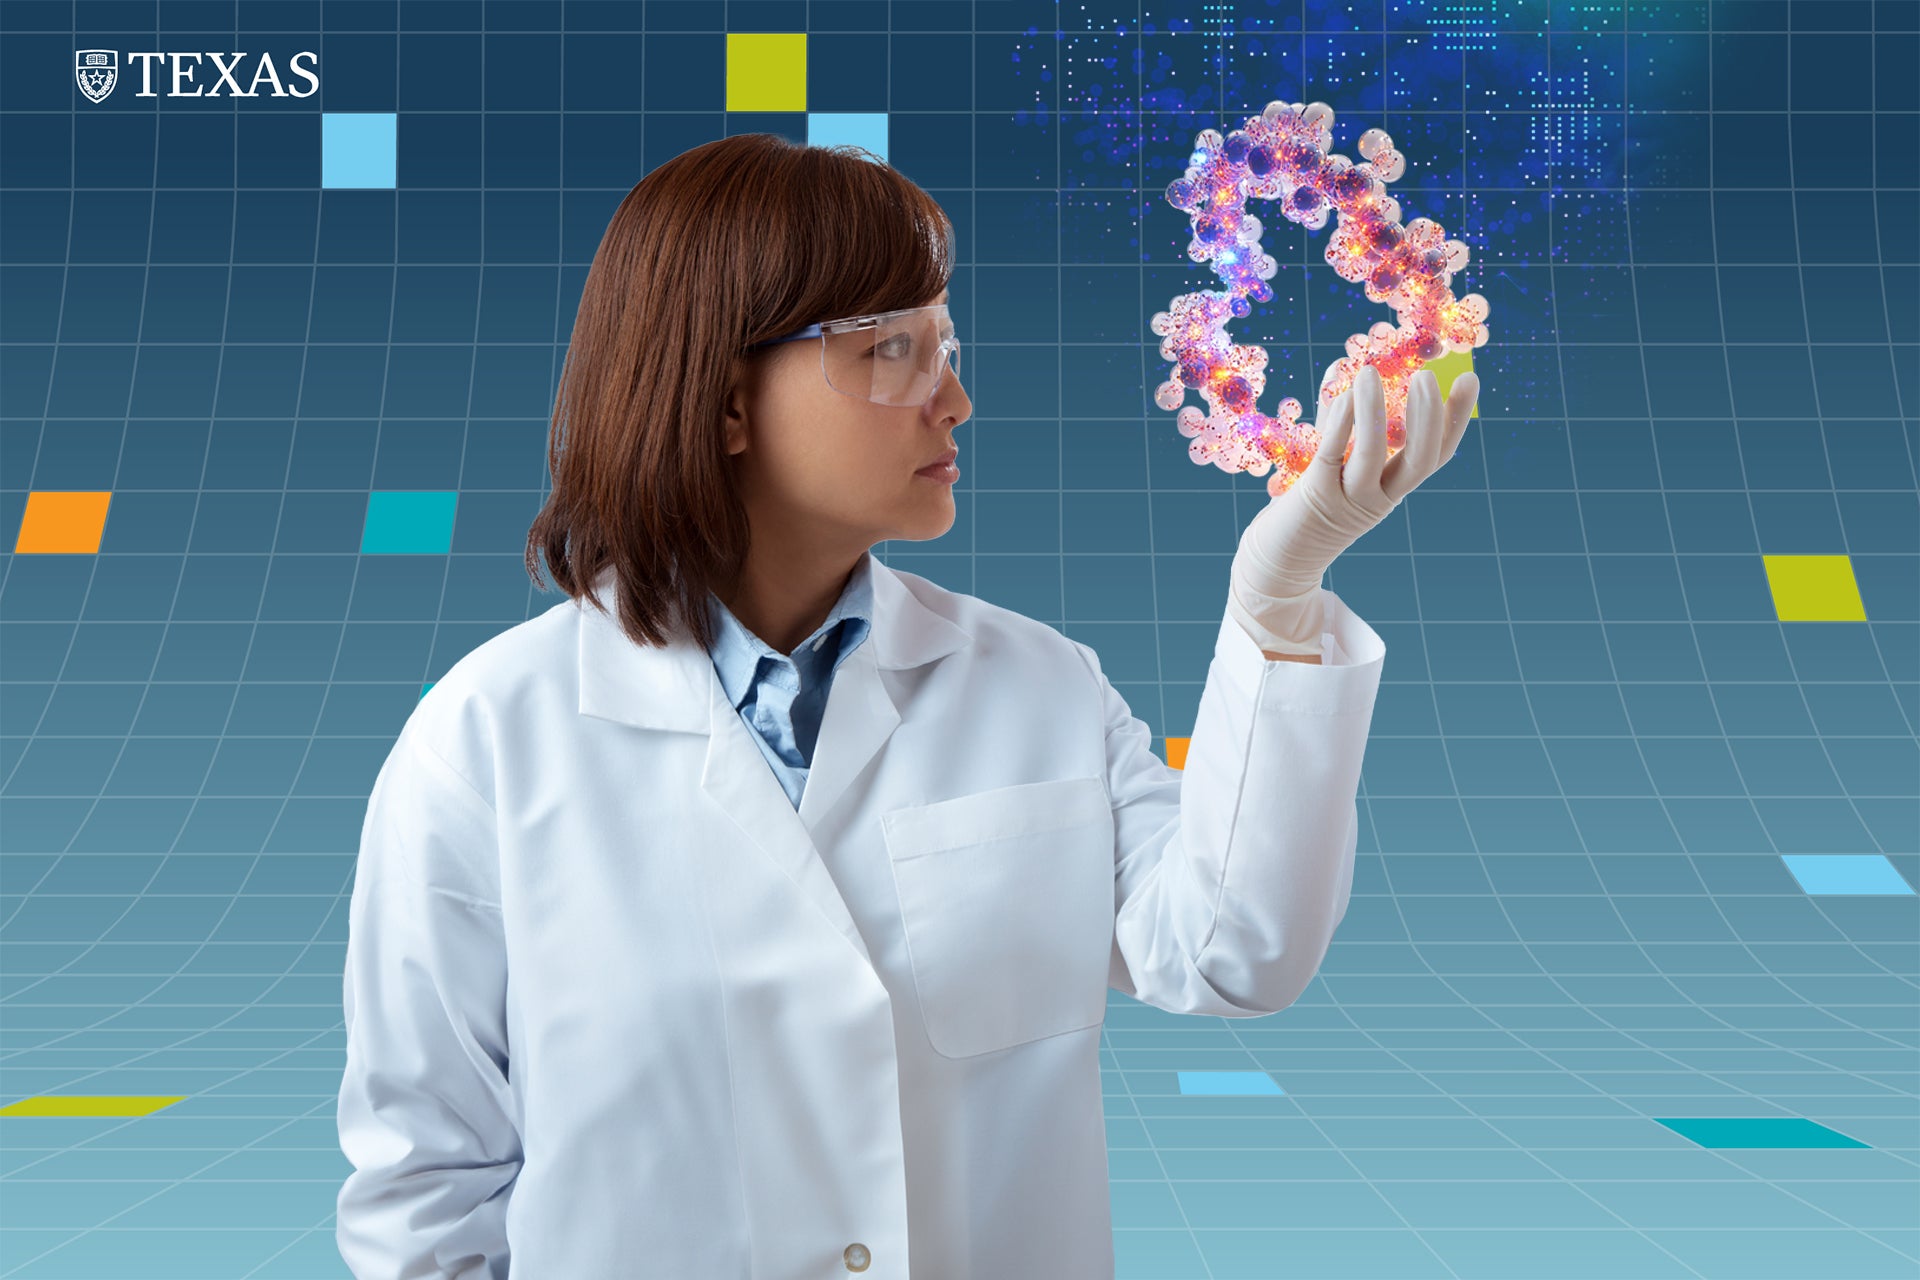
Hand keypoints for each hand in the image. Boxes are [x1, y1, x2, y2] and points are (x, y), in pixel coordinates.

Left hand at [1225, 359, 1478, 655]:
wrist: (1278, 558)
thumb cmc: (1309, 501)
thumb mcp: (1333, 458)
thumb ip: (1339, 418)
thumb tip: (1344, 365)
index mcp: (1392, 489)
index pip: (1435, 455)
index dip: (1455, 420)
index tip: (1469, 380)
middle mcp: (1379, 498)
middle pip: (1418, 461)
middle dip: (1429, 418)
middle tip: (1428, 377)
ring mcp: (1349, 499)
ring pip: (1372, 456)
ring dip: (1374, 413)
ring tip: (1372, 373)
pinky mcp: (1315, 495)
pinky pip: (1331, 455)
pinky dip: (1340, 424)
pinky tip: (1345, 394)